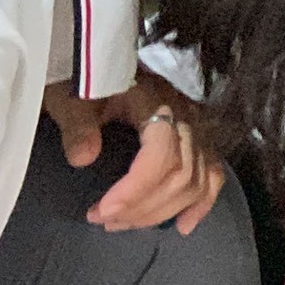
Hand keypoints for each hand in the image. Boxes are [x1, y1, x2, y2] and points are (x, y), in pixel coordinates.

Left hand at [41, 72, 226, 234]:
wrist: (100, 59)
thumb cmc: (86, 78)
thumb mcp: (72, 97)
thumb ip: (78, 125)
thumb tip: (84, 159)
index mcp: (157, 103)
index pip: (161, 156)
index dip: (135, 189)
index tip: (103, 210)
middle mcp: (186, 118)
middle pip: (180, 176)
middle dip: (142, 207)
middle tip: (104, 220)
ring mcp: (197, 130)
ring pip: (195, 183)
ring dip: (160, 212)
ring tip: (124, 224)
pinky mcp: (200, 141)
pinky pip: (212, 177)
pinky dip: (201, 205)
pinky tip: (182, 226)